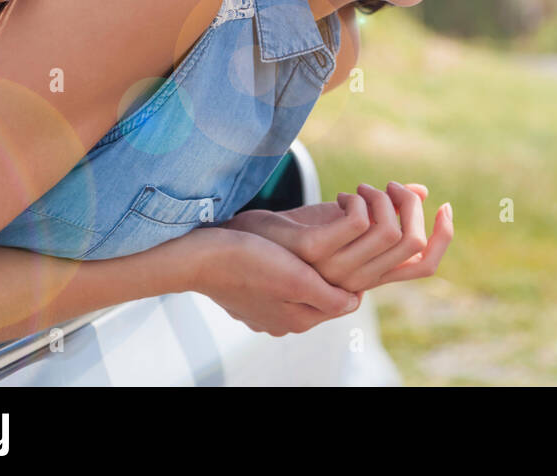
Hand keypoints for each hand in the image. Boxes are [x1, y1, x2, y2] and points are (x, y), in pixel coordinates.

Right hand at [185, 226, 361, 336]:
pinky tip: (290, 249)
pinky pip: (283, 284)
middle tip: (343, 235)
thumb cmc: (248, 260)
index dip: (357, 269)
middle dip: (338, 266)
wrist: (198, 256)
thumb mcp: (296, 279)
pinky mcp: (252, 298)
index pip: (344, 299)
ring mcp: (266, 312)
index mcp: (299, 319)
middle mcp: (284, 321)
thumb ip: (327, 297)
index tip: (357, 243)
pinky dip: (293, 268)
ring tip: (319, 239)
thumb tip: (354, 303)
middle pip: (325, 295)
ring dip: (317, 266)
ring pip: (304, 288)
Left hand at [219, 182, 452, 293]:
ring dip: (383, 199)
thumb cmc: (285, 237)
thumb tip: (421, 191)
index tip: (443, 205)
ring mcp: (332, 271)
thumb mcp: (338, 223)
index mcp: (365, 277)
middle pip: (410, 244)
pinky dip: (359, 202)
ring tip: (365, 188)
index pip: (422, 266)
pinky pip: (357, 222)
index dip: (442, 237)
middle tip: (393, 186)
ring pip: (388, 232)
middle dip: (410, 205)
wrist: (228, 250)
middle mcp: (353, 282)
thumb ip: (378, 214)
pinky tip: (344, 196)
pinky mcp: (312, 253)